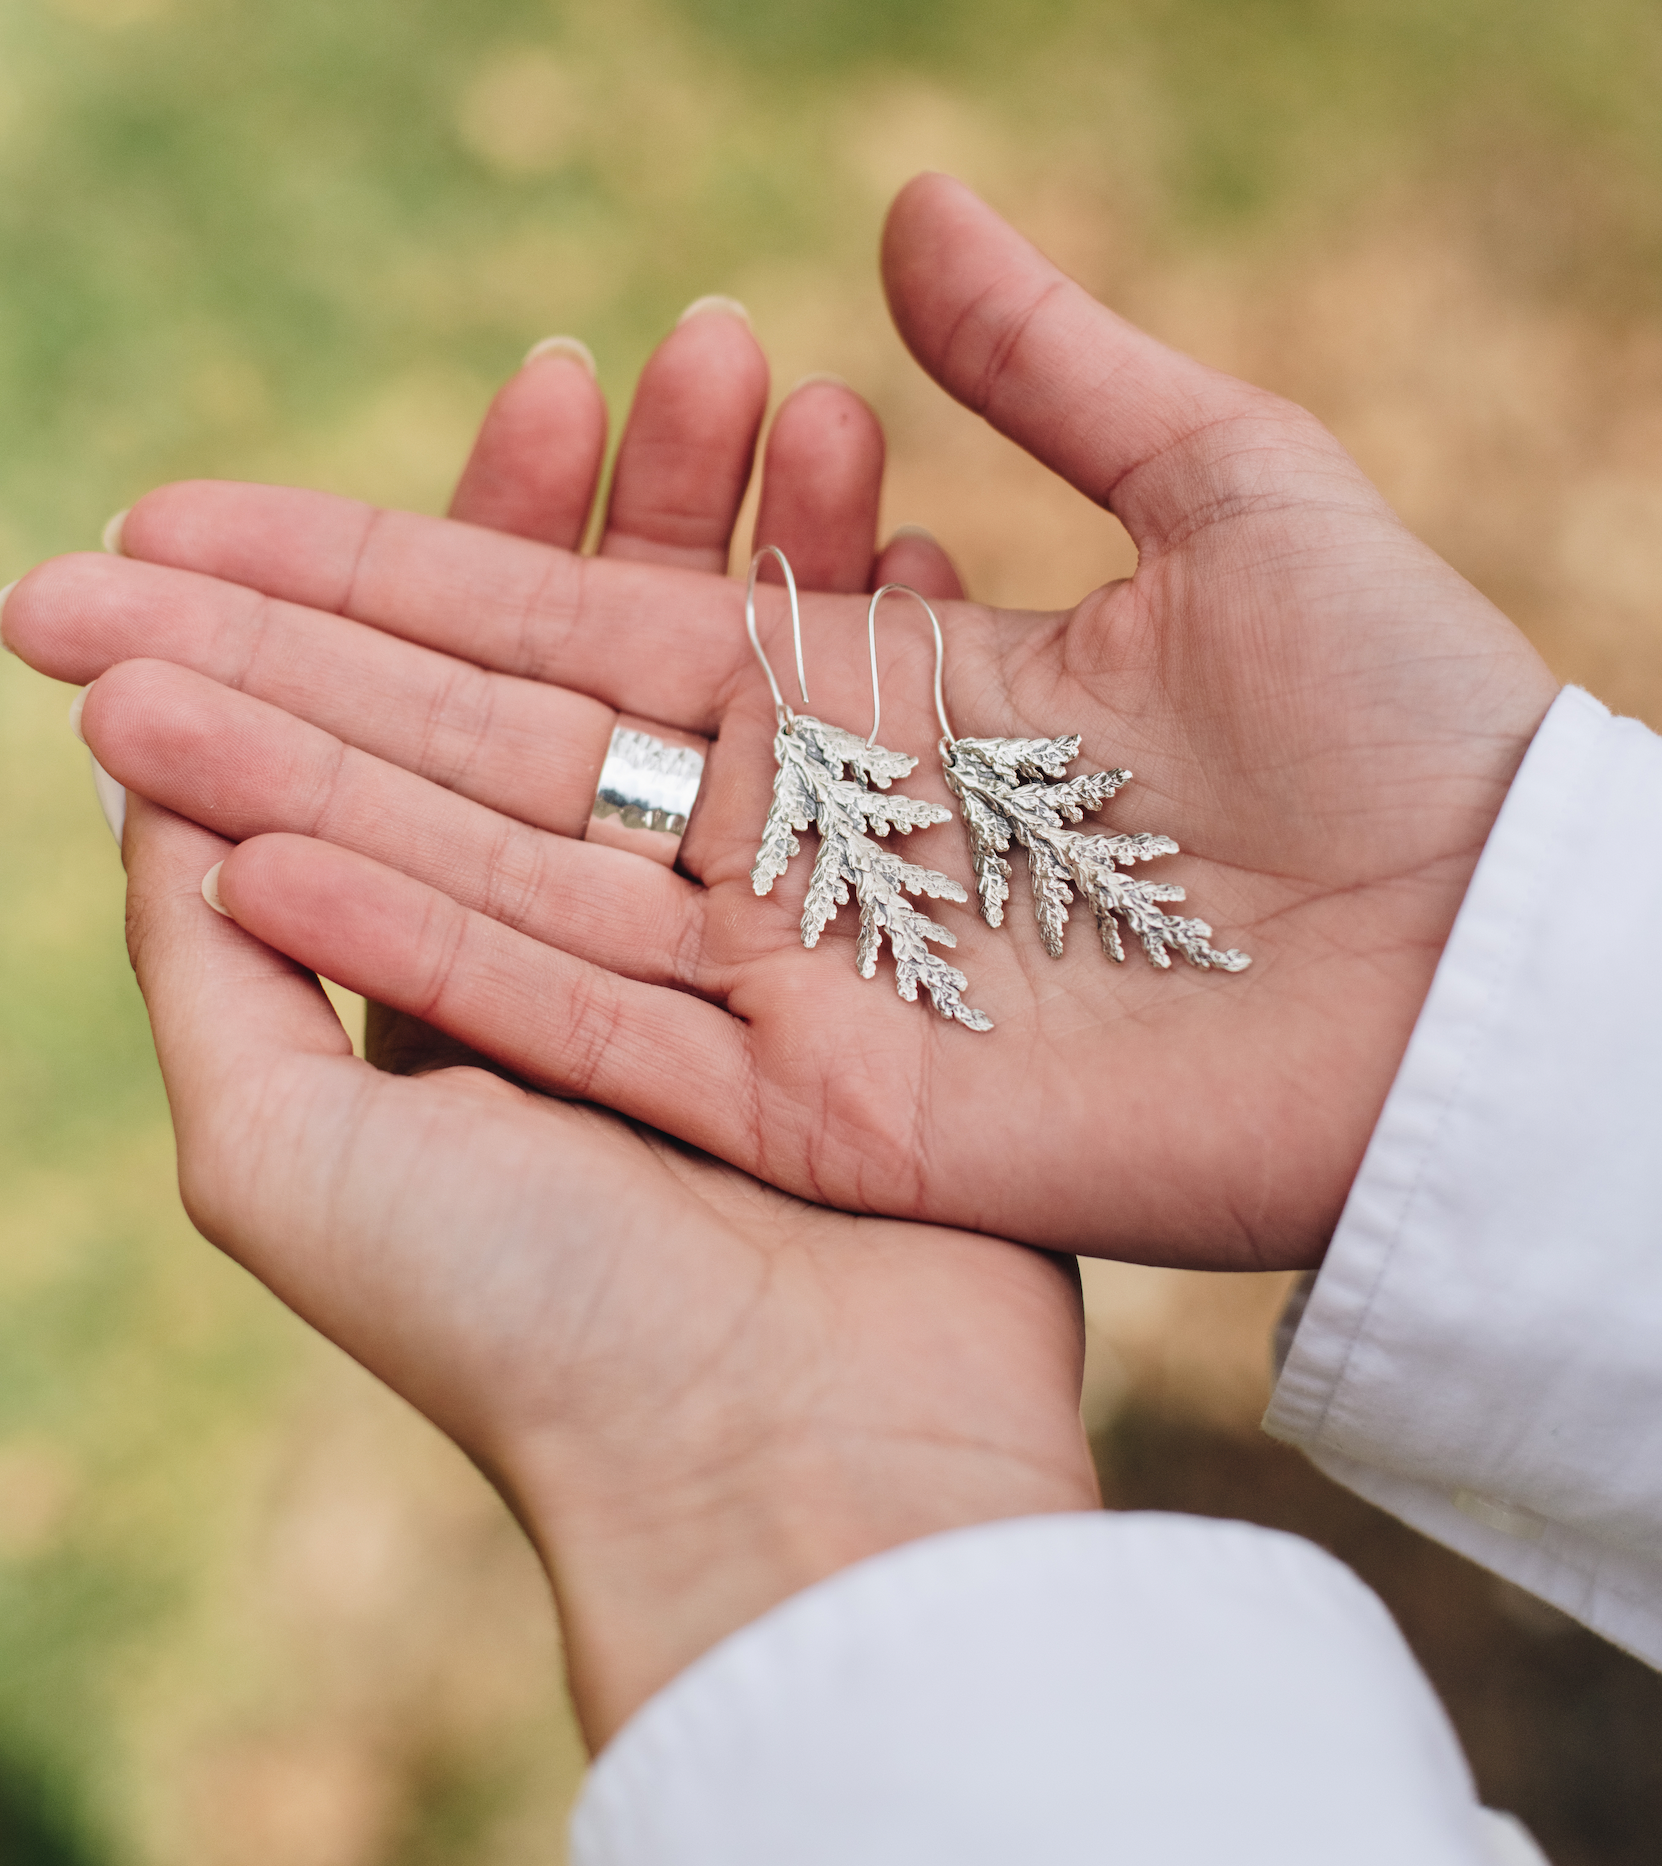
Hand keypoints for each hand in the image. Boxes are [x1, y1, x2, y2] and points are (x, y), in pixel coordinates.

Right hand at [4, 179, 1560, 1270]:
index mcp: (853, 693)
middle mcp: (784, 838)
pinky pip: (595, 1024)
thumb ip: (1053, 359)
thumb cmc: (1402, 723)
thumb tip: (895, 207)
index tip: (194, 511)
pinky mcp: (824, 1112)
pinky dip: (436, 951)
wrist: (1488, 958)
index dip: (378, 560)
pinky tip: (265, 868)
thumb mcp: (1231, 487)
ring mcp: (792, 984)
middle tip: (64, 598)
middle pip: (486, 742)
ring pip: (502, 875)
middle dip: (278, 670)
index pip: (561, 614)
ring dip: (303, 797)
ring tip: (113, 712)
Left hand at [13, 305, 1095, 1745]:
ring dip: (785, 543)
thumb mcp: (277, 1153)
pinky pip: (906, 782)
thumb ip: (208, 954)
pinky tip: (913, 531)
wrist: (783, 1474)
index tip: (519, 394)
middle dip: (648, 504)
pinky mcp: (911, 973)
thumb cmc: (520, 1329)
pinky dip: (905, 661)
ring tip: (809, 394)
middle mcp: (616, 928)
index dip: (471, 544)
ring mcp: (777, 939)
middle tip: (686, 342)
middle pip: (618, 671)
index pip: (448, 698)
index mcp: (467, 948)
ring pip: (767, 698)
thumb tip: (141, 771)